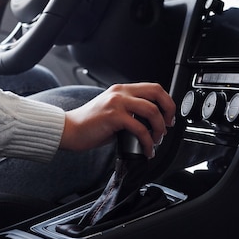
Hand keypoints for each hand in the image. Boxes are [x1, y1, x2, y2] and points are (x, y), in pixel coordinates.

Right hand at [61, 83, 176, 158]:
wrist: (69, 130)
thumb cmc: (89, 124)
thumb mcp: (113, 111)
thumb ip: (130, 112)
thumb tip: (149, 124)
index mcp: (121, 89)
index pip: (153, 88)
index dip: (166, 101)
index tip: (168, 117)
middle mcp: (120, 92)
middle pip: (156, 93)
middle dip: (168, 110)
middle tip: (168, 126)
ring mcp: (117, 103)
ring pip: (151, 111)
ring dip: (159, 128)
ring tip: (156, 141)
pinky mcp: (113, 116)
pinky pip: (140, 129)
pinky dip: (147, 142)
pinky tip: (146, 150)